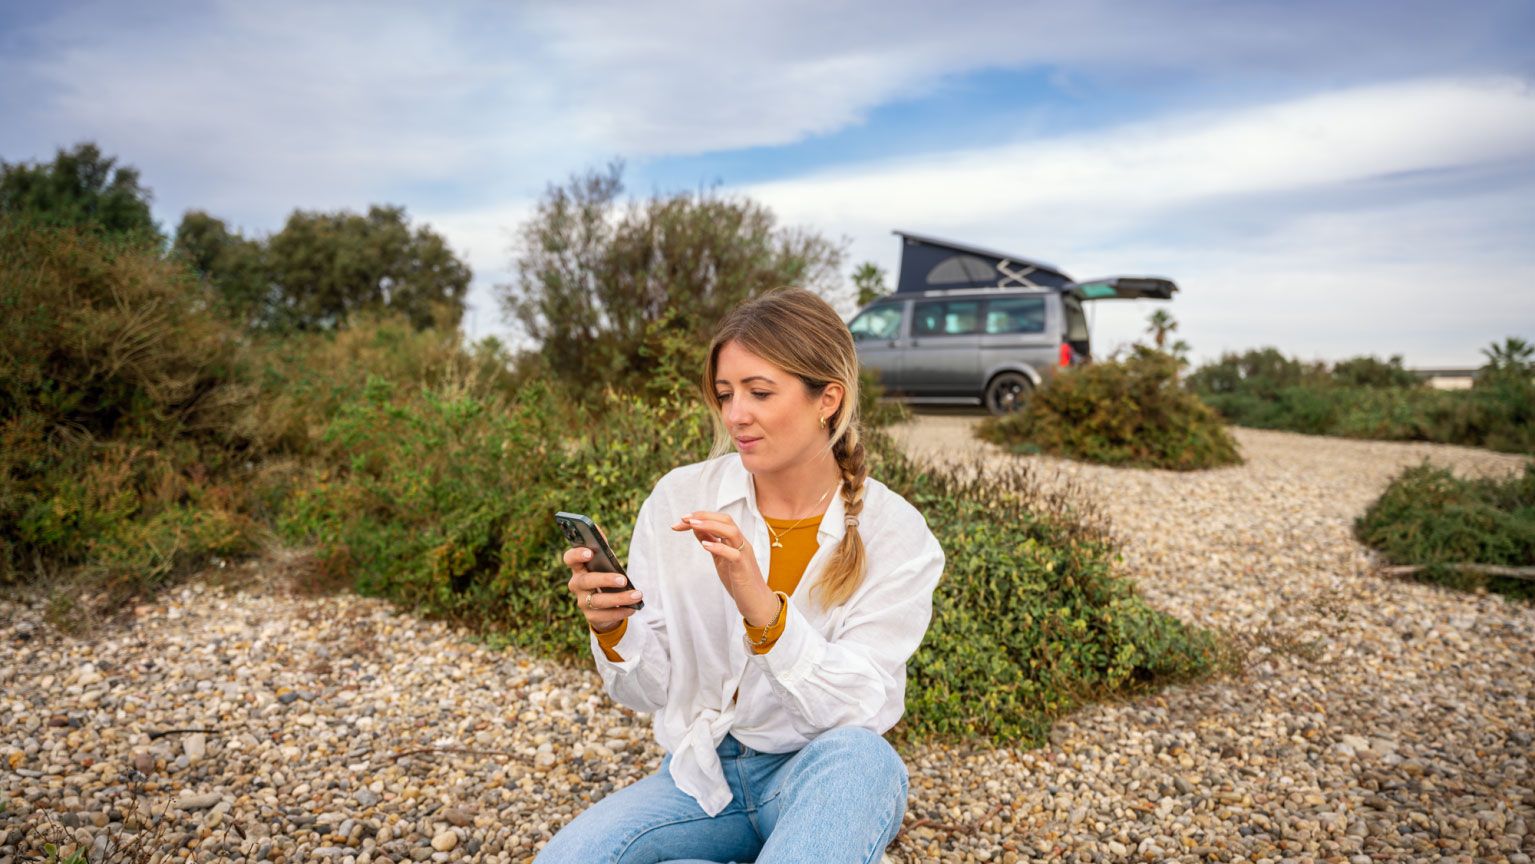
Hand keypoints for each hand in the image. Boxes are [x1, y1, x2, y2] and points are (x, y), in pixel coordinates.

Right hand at [564, 544, 641, 633]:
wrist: (605, 605)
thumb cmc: (604, 575)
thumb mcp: (604, 561)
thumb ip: (601, 546)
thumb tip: (595, 526)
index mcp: (578, 567)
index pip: (569, 559)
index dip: (577, 555)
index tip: (589, 552)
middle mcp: (576, 585)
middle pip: (586, 581)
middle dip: (605, 580)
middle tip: (623, 580)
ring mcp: (582, 601)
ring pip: (598, 601)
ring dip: (619, 598)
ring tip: (637, 595)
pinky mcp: (591, 617)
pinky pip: (605, 615)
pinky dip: (620, 611)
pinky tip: (632, 608)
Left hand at [671, 511, 778, 626]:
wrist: (756, 601)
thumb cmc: (738, 580)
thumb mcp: (720, 558)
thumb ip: (711, 543)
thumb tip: (696, 528)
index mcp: (735, 541)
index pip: (719, 520)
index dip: (700, 516)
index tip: (681, 520)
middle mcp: (741, 543)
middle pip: (726, 520)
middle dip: (704, 516)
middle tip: (684, 518)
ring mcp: (743, 555)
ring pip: (731, 532)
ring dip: (711, 526)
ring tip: (693, 525)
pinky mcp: (743, 568)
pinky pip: (734, 554)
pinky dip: (719, 547)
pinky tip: (704, 545)